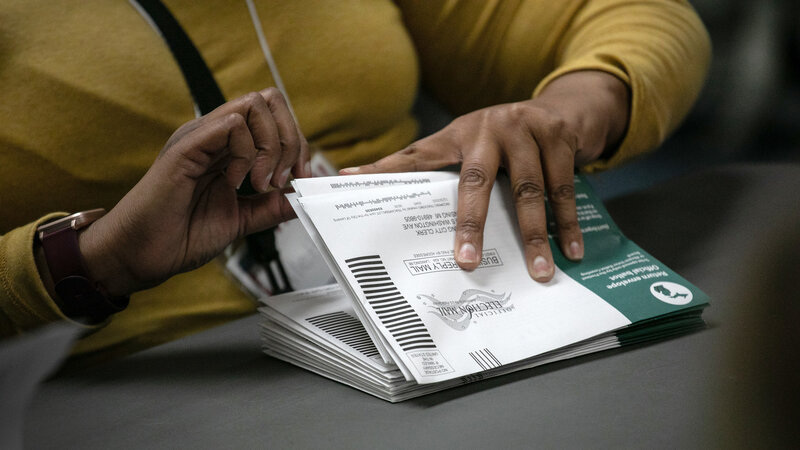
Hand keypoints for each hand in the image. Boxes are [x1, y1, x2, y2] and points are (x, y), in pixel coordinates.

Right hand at [78, 88, 309, 295]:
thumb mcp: (243, 218)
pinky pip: (231, 124)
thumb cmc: (183, 235)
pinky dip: (246, 153)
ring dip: (270, 146)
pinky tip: (234, 183)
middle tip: (281, 179)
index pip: (274, 116)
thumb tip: (304, 196)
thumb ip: (273, 206)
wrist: (142, 254)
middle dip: (290, 139)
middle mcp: (214, 135)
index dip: (297, 144)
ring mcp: (200, 137)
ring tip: (259, 183)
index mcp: (228, 147)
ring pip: (254, 106)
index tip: (299, 179)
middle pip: (269, 101)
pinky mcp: (186, 147)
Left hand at [341, 71, 628, 281]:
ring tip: (538, 270)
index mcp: (456, 135)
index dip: (381, 168)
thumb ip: (439, 172)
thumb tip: (379, 197)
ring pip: (529, 190)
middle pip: (476, 181)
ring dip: (534, 235)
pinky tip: (570, 251)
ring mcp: (525, 129)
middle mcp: (487, 128)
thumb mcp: (470, 147)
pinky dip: (568, 223)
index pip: (414, 156)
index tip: (348, 181)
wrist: (564, 107)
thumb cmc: (505, 140)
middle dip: (472, 224)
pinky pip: (564, 187)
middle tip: (468, 261)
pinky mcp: (559, 136)